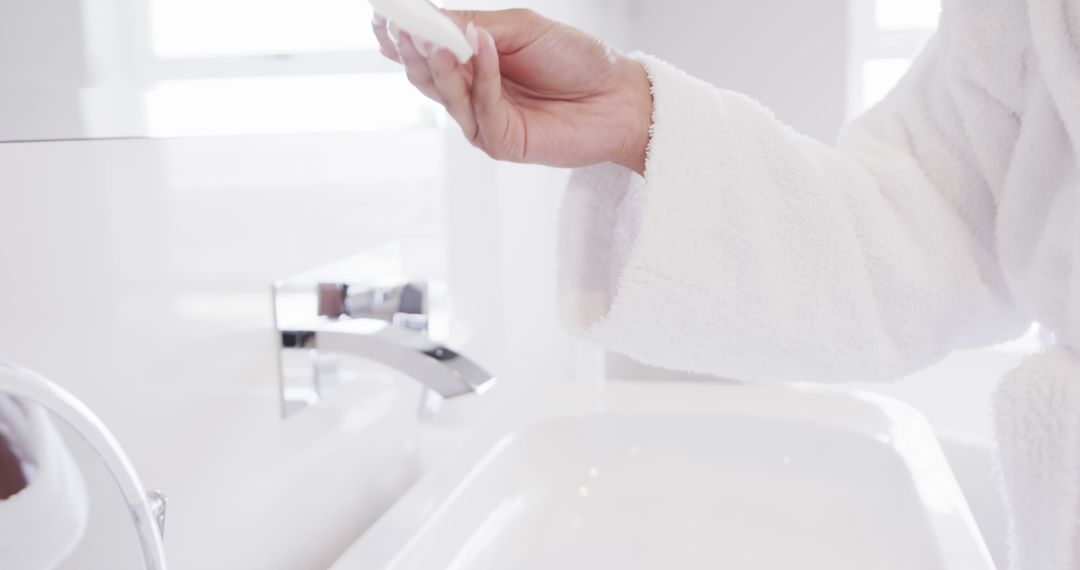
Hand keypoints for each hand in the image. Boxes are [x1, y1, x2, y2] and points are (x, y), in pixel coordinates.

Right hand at [372, 8, 652, 173]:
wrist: (619, 97)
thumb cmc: (575, 59)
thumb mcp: (521, 29)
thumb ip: (476, 26)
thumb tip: (431, 18)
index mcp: (469, 62)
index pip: (423, 49)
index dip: (399, 34)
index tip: (382, 15)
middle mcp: (469, 93)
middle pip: (423, 74)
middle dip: (410, 49)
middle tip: (401, 25)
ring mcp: (482, 120)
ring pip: (445, 95)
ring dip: (438, 64)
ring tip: (433, 38)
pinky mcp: (501, 142)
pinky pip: (482, 109)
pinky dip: (482, 77)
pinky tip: (485, 48)